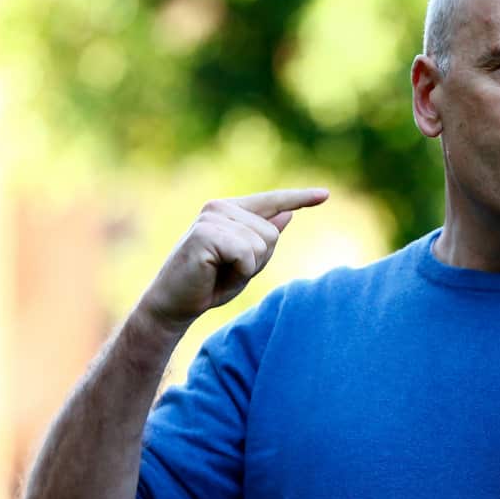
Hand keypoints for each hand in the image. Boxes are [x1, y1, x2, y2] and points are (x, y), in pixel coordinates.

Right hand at [137, 187, 329, 330]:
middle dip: (259, 261)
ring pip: (262, 244)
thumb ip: (264, 238)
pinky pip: (246, 253)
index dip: (300, 198)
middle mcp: (220, 207)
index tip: (325, 194)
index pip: (272, 200)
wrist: (174, 304)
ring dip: (247, 267)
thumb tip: (288, 215)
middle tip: (228, 271)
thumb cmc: (209, 285)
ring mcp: (212, 217)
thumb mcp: (246, 262)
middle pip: (272, 233)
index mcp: (230, 210)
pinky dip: (239, 270)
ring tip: (220, 271)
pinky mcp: (205, 233)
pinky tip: (214, 272)